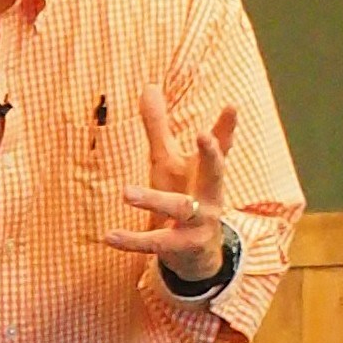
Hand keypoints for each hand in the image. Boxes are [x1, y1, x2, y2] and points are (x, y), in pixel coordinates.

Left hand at [102, 88, 236, 282]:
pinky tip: (110, 236)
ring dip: (153, 199)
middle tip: (202, 134)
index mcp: (207, 173)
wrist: (197, 257)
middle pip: (215, 173)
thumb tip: (149, 85)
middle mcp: (210, 196)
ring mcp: (199, 224)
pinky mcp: (181, 247)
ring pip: (178, 208)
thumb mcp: (169, 162)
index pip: (221, 146)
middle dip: (211, 154)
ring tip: (125, 192)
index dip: (227, 126)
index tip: (232, 105)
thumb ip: (159, 127)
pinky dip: (132, 240)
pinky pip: (155, 243)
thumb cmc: (183, 198)